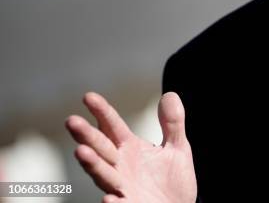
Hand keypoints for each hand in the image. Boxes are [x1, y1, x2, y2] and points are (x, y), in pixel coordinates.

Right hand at [65, 92, 196, 202]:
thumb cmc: (172, 179)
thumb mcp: (177, 147)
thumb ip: (173, 123)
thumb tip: (170, 95)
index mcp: (129, 148)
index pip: (112, 126)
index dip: (102, 111)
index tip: (88, 96)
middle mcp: (120, 166)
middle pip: (101, 148)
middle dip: (86, 135)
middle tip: (71, 120)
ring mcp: (122, 187)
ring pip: (104, 175)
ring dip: (92, 164)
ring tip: (80, 151)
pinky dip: (113, 202)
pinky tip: (108, 198)